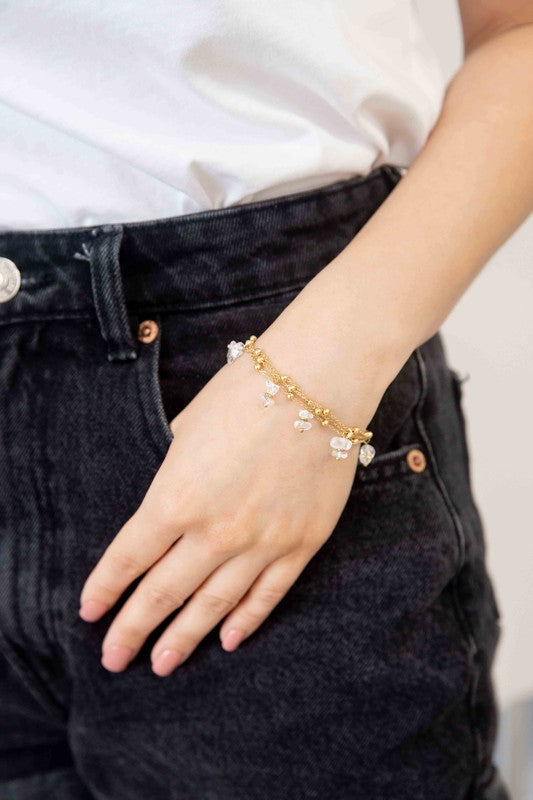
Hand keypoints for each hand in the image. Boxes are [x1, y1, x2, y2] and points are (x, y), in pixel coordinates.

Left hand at [78, 346, 373, 676]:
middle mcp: (215, 531)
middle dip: (133, 630)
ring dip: (183, 639)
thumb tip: (171, 502)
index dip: (105, 590)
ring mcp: (262, 543)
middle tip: (115, 658)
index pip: (128, 558)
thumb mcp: (187, 428)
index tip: (91, 612)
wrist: (317, 384)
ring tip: (161, 665)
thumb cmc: (246, 393)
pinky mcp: (301, 544)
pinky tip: (226, 640)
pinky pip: (267, 595)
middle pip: (163, 594)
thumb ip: (174, 474)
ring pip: (213, 606)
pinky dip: (244, 621)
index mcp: (176, 497)